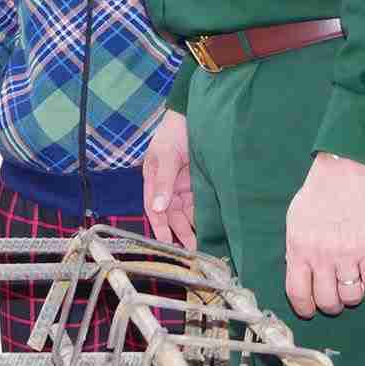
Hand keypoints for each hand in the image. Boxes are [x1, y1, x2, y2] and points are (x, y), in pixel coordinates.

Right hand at [142, 111, 196, 249]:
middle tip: (192, 250)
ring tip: (203, 244)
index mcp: (153, 179)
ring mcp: (184, 186)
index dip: (159, 226)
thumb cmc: (174, 132)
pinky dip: (204, 216)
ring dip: (193, 227)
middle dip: (180, 232)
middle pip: (172, 215)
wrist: (196, 115)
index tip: (165, 243)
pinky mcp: (200, 184)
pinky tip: (211, 227)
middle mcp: (168, 186)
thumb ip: (164, 182)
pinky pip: (200, 204)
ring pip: (187, 212)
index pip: (154, 208)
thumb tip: (159, 208)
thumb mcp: (166, 155)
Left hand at [283, 152, 364, 319]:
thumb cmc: (319, 192)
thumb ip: (296, 248)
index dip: (304, 308)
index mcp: (299, 248)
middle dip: (331, 304)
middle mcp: (322, 255)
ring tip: (353, 280)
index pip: (297, 293)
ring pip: (352, 297)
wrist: (346, 169)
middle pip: (327, 301)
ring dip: (353, 294)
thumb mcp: (295, 220)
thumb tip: (298, 272)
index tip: (310, 310)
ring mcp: (348, 254)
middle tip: (335, 296)